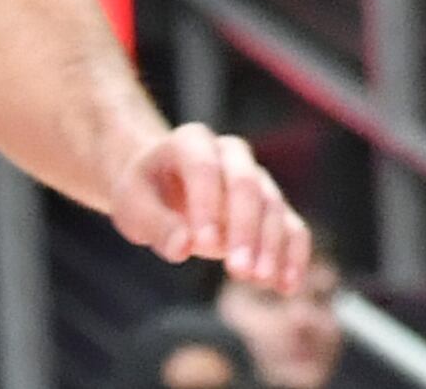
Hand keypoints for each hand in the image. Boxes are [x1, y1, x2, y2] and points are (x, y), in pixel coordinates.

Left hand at [106, 123, 312, 292]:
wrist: (161, 183)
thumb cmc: (144, 193)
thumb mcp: (133, 205)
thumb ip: (156, 224)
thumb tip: (182, 249)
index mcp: (192, 142)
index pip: (205, 170)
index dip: (207, 205)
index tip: (203, 246)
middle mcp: (232, 154)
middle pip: (247, 185)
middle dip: (246, 229)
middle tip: (239, 271)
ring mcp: (255, 177)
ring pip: (273, 205)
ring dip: (271, 244)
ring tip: (262, 280)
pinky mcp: (269, 205)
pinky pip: (290, 225)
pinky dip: (293, 253)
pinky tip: (289, 285)